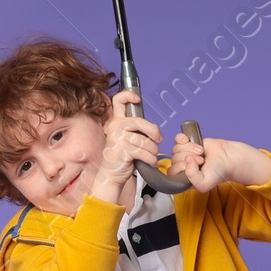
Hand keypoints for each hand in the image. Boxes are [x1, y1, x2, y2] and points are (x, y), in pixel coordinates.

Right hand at [87, 91, 162, 208]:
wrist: (111, 175)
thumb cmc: (122, 158)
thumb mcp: (128, 139)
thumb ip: (137, 130)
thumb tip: (155, 129)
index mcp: (116, 121)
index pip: (118, 101)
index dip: (128, 95)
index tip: (138, 99)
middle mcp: (115, 127)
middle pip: (139, 121)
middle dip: (153, 131)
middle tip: (159, 140)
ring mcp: (117, 138)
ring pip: (145, 141)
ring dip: (153, 151)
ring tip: (152, 156)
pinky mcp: (123, 150)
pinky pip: (144, 152)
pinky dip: (151, 159)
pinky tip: (150, 162)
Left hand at [167, 133, 270, 191]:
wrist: (227, 158)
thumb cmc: (217, 172)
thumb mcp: (204, 183)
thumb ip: (192, 177)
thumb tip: (186, 160)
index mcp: (183, 178)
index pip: (172, 172)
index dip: (183, 166)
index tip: (197, 165)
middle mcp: (182, 166)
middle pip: (174, 159)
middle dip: (190, 157)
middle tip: (202, 160)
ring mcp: (184, 154)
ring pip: (176, 149)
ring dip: (190, 148)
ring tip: (201, 152)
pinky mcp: (187, 143)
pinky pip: (177, 139)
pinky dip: (183, 139)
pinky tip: (190, 140)